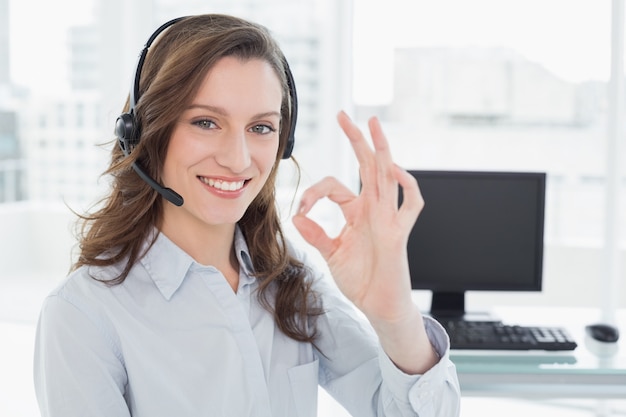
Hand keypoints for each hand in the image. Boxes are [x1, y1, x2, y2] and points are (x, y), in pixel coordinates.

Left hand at [292, 111, 423, 323]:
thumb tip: (295, 216)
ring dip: (381, 149)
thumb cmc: (360, 280)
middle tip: (344, 115)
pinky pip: (411, 204)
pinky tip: (394, 170)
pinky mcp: (400, 232)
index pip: (334, 187)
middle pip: (366, 166)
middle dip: (356, 140)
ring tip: (374, 125)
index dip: (314, 193)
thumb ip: (315, 235)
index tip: (301, 209)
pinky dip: (406, 186)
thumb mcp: (331, 254)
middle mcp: (374, 209)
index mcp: (356, 212)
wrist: (378, 306)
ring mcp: (388, 217)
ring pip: (387, 175)